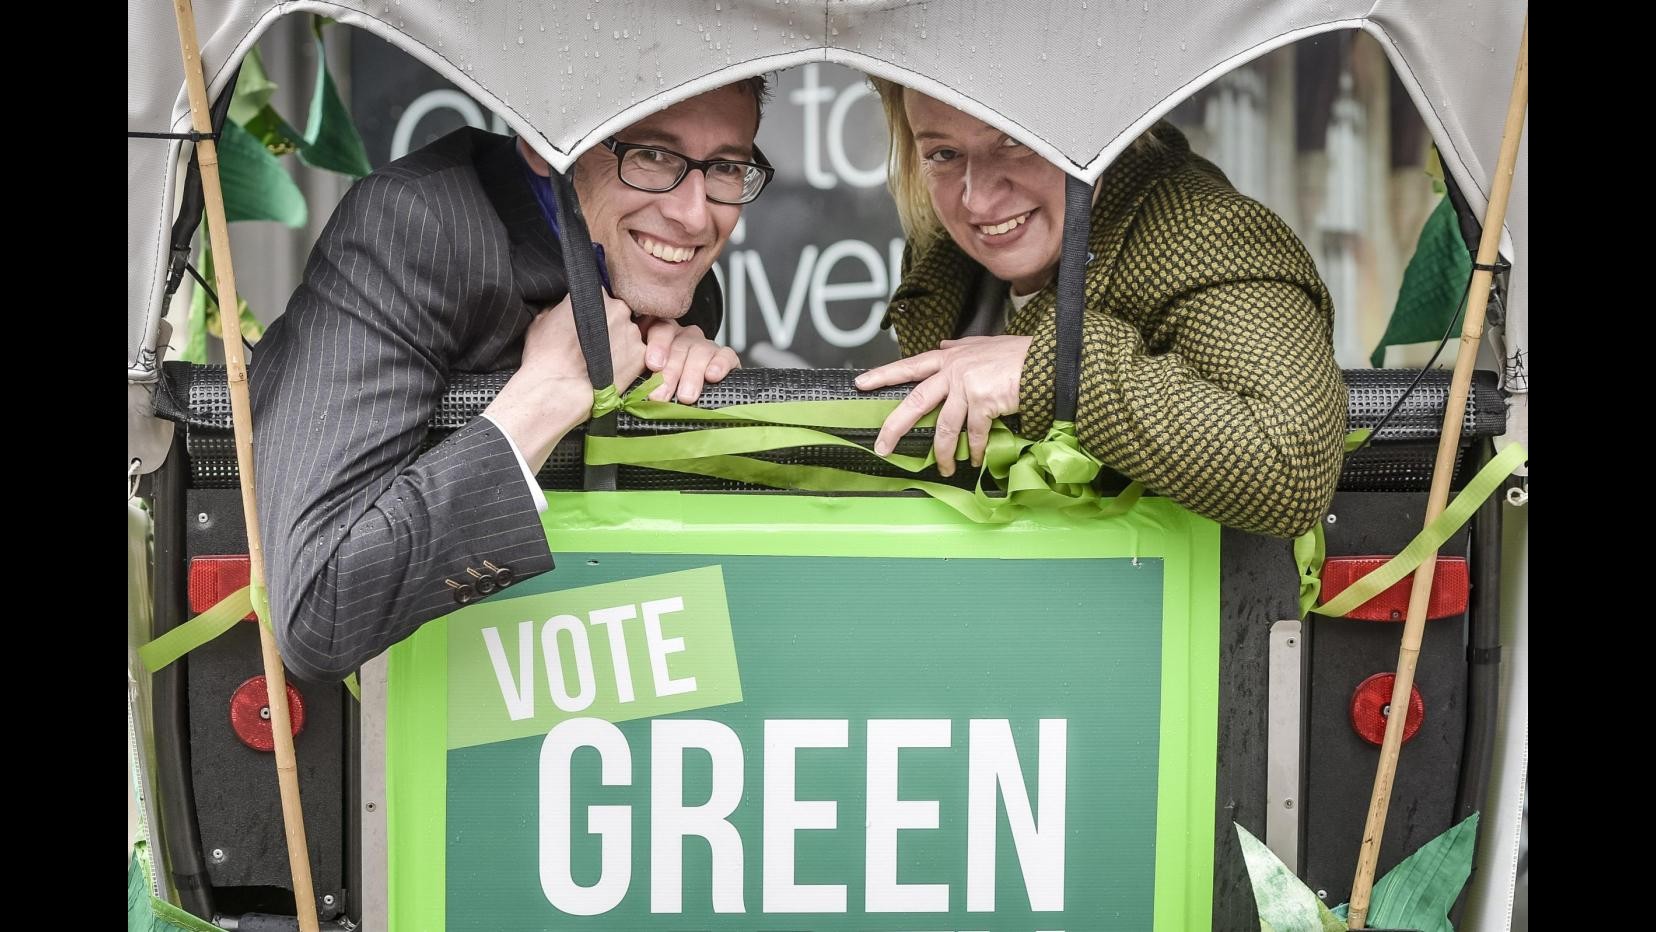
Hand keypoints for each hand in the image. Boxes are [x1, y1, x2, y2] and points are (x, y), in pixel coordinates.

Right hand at [484, 292, 646, 467]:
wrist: (557, 390)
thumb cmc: (545, 356)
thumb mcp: (541, 321)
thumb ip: (558, 309)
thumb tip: (561, 310)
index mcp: (594, 295)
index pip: (600, 295)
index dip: (594, 310)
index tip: (589, 321)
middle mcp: (617, 308)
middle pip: (619, 312)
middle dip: (610, 325)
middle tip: (596, 343)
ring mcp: (632, 331)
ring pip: (629, 333)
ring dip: (620, 343)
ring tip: (603, 360)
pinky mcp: (641, 355)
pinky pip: (638, 354)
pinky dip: (629, 361)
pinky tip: (613, 371)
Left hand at [639, 318, 740, 403]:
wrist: (696, 397)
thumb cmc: (666, 387)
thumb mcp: (650, 380)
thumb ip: (641, 378)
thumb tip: (633, 392)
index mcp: (662, 337)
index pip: (660, 329)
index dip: (657, 345)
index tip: (653, 365)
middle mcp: (684, 337)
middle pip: (679, 345)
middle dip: (671, 371)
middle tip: (662, 394)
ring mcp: (705, 345)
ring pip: (700, 351)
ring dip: (692, 374)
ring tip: (685, 396)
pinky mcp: (725, 357)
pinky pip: (725, 355)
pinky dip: (719, 365)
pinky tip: (712, 376)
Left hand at [854, 335, 1031, 476]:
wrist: (1046, 360)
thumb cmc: (1019, 355)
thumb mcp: (984, 346)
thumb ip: (960, 350)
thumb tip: (942, 348)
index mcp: (950, 357)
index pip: (909, 366)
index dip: (884, 375)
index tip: (861, 384)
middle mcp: (954, 369)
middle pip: (916, 401)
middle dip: (895, 427)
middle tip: (882, 446)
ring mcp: (967, 385)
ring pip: (945, 427)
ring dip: (943, 453)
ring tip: (944, 467)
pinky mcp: (983, 401)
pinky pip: (973, 434)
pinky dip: (975, 450)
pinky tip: (976, 460)